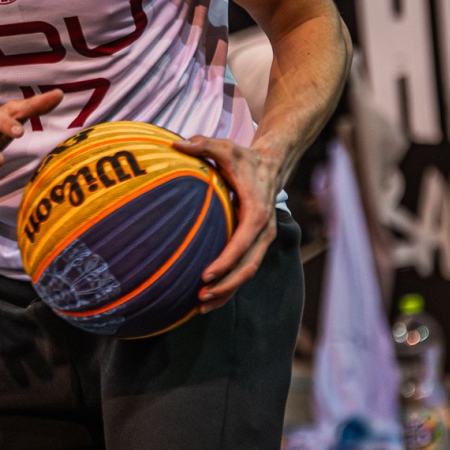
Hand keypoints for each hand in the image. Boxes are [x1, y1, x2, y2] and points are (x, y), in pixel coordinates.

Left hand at [172, 136, 281, 309]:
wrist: (273, 163)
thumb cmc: (244, 158)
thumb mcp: (226, 147)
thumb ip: (203, 144)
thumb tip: (176, 143)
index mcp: (257, 211)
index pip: (242, 242)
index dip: (225, 261)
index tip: (205, 274)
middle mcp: (264, 230)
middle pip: (248, 266)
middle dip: (226, 285)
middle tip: (200, 297)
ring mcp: (263, 239)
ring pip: (247, 273)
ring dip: (227, 291)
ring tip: (201, 306)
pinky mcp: (257, 244)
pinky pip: (245, 269)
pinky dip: (229, 285)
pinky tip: (208, 297)